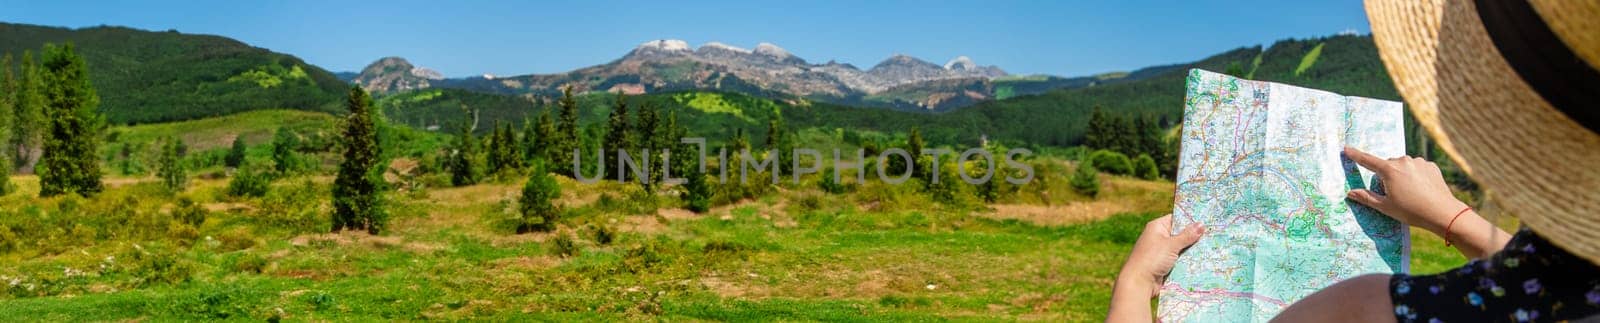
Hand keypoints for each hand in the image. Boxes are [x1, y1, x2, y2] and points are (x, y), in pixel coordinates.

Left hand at [1120, 214, 1205, 296]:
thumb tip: (1201, 224)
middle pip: (1181, 234)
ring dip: (1193, 249)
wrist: (1139, 282)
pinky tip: (1204, 259)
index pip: (1176, 219)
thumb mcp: (1171, 245)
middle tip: (1214, 234)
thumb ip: (1187, 235)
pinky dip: (1188, 260)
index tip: (1207, 220)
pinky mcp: (1165, 264)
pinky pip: (1180, 259)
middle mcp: (1159, 237)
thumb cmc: (1152, 258)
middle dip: (1195, 236)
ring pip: (1182, 248)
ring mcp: (1162, 251)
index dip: (1190, 219)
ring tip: (1213, 246)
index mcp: (1157, 227)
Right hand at [1341, 147, 1468, 235]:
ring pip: (1403, 166)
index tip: (1346, 148)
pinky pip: (1417, 168)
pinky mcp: (1431, 166)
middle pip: (1387, 166)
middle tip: (1394, 194)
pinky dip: (1415, 176)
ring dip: (1402, 175)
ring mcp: (1419, 162)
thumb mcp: (1385, 207)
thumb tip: (1350, 193)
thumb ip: (1366, 198)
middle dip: (1386, 176)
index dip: (1356, 155)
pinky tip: (1421, 189)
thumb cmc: (1411, 211)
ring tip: (1410, 193)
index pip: (1367, 160)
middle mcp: (1403, 161)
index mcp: (1389, 170)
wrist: (1442, 212)